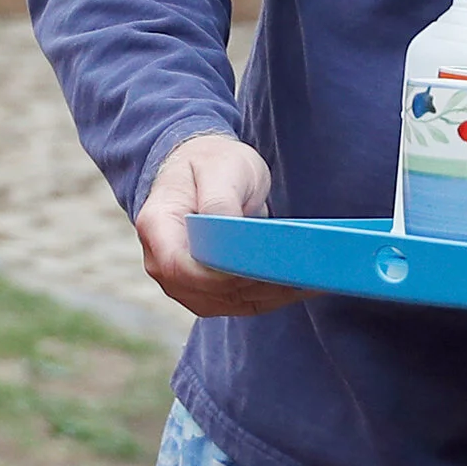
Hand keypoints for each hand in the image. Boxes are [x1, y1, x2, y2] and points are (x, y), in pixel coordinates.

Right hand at [134, 131, 306, 316]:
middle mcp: (161, 260)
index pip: (180, 266)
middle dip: (252, 285)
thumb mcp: (221, 168)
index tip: (261, 266)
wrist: (204, 169)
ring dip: (267, 294)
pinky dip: (268, 296)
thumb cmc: (213, 163)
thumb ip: (219, 202)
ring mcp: (181, 279)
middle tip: (300, 272)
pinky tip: (299, 284)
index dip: (219, 273)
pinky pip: (236, 302)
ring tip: (309, 278)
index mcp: (157, 225)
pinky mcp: (205, 289)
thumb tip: (226, 238)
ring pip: (224, 302)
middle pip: (204, 290)